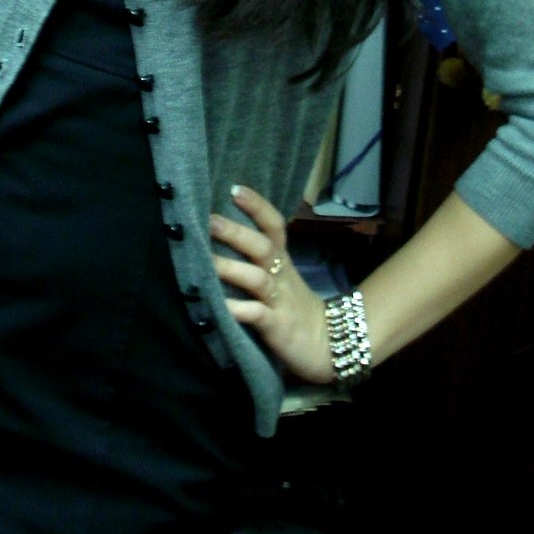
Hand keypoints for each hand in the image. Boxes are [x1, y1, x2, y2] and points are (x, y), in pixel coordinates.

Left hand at [210, 184, 333, 385]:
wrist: (329, 345)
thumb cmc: (294, 306)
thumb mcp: (283, 278)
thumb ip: (259, 258)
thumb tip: (222, 232)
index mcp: (283, 261)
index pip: (274, 226)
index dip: (258, 206)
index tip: (235, 189)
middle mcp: (281, 276)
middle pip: (262, 247)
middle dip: (236, 233)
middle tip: (209, 220)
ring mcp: (280, 302)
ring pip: (257, 279)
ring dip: (231, 268)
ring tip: (205, 262)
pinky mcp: (278, 328)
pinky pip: (257, 316)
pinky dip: (238, 309)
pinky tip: (217, 306)